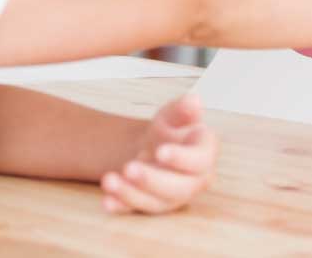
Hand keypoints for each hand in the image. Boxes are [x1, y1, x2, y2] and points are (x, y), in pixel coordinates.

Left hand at [100, 93, 218, 214]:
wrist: (152, 147)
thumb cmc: (169, 131)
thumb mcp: (174, 115)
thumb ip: (183, 109)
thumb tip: (194, 100)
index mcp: (204, 155)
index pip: (199, 161)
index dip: (181, 159)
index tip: (160, 151)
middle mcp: (193, 181)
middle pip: (178, 188)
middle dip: (152, 180)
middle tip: (129, 167)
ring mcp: (172, 197)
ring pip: (156, 202)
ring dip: (131, 194)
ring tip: (109, 180)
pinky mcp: (151, 206)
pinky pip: (137, 210)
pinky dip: (122, 206)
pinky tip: (107, 201)